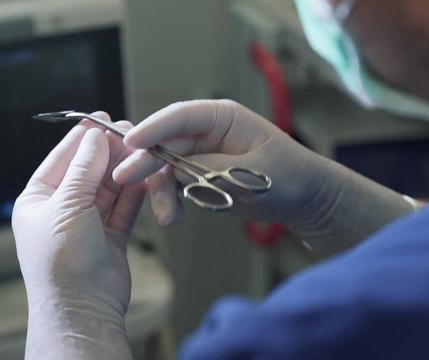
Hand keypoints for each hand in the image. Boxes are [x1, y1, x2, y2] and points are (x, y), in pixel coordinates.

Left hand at [12, 112, 144, 358]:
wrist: (82, 307)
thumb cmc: (62, 261)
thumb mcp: (68, 206)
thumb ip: (84, 169)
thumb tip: (94, 136)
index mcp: (38, 200)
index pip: (61, 160)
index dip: (81, 139)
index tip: (100, 119)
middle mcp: (61, 209)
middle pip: (87, 171)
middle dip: (106, 153)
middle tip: (127, 133)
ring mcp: (87, 223)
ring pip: (107, 188)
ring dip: (122, 171)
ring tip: (139, 151)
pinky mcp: (110, 236)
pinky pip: (123, 207)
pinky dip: (132, 192)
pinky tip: (143, 177)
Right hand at [113, 99, 333, 225]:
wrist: (305, 201)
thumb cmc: (291, 175)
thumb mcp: (253, 171)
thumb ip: (212, 168)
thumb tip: (174, 170)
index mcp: (222, 117)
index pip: (180, 117)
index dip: (153, 127)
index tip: (131, 141)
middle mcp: (206, 133)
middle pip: (165, 143)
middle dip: (146, 162)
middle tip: (123, 178)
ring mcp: (199, 156)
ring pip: (164, 169)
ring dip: (160, 192)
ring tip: (168, 217)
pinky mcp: (198, 178)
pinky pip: (173, 187)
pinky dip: (170, 202)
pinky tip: (174, 217)